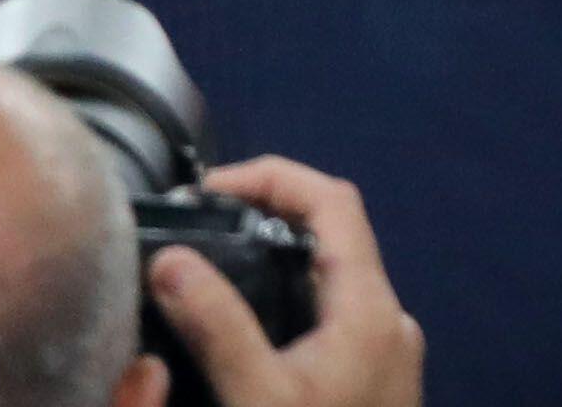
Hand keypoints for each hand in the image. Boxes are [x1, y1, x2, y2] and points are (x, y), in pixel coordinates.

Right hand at [152, 159, 419, 406]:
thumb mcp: (258, 399)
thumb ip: (216, 326)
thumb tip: (172, 260)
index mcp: (371, 309)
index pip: (333, 201)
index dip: (271, 176)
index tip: (209, 191)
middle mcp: (389, 323)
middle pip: (332, 237)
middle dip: (265, 219)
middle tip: (201, 229)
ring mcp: (387, 358)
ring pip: (331, 282)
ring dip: (276, 266)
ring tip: (212, 275)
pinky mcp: (377, 387)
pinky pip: (333, 322)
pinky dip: (289, 307)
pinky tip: (246, 334)